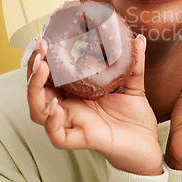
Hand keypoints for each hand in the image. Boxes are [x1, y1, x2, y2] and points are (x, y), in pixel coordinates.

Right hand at [26, 35, 162, 175]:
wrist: (148, 145)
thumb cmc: (134, 118)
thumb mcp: (134, 86)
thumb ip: (134, 64)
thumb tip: (139, 39)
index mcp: (76, 92)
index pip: (51, 74)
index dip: (43, 56)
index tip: (44, 35)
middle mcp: (70, 106)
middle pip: (38, 90)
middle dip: (33, 68)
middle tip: (40, 48)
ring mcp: (73, 123)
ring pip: (39, 112)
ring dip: (34, 90)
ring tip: (42, 69)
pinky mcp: (82, 139)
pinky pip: (58, 136)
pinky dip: (52, 123)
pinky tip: (57, 107)